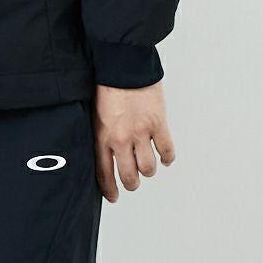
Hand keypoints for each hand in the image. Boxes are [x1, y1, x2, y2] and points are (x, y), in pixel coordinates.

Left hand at [92, 82, 175, 202]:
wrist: (124, 64)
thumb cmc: (107, 87)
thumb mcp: (94, 116)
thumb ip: (100, 137)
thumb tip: (105, 156)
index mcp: (103, 138)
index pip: (105, 174)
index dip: (110, 190)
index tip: (114, 197)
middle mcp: (121, 140)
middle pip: (129, 176)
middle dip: (132, 184)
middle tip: (134, 183)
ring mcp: (141, 132)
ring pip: (148, 167)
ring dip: (149, 171)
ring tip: (149, 168)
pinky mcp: (158, 123)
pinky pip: (167, 150)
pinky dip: (168, 158)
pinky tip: (166, 158)